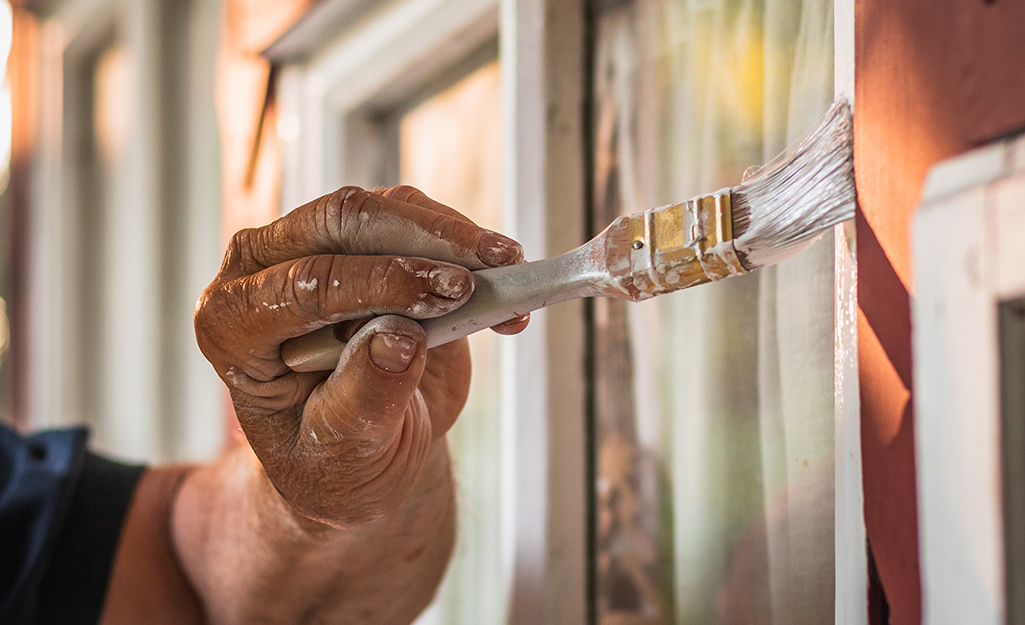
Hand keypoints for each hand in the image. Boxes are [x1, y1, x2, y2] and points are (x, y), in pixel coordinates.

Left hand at [194, 185, 527, 526]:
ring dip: (453, 235)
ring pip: (383, 209)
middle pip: (339, 222)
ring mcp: (312, 247)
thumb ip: (364, 399)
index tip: (449, 293)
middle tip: (484, 271)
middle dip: (421, 241)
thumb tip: (400, 337)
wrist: (362, 452)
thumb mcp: (345, 456)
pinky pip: (415, 219)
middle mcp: (261, 272)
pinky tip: (504, 282)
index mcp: (234, 326)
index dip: (381, 282)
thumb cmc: (336, 461)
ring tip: (510, 270)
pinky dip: (465, 246)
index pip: (304, 284)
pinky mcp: (364, 239)